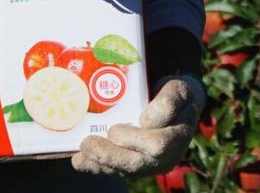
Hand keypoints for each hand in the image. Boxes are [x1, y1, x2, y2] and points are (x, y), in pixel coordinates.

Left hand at [71, 73, 205, 176]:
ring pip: (123, 170)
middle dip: (109, 155)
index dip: (134, 139)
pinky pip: (116, 170)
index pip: (157, 145)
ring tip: (81, 152)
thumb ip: (168, 101)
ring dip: (100, 162)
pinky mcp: (136, 167)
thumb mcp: (180, 89)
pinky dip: (96, 167)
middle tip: (87, 143)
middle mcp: (165, 157)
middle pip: (136, 163)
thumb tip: (146, 120)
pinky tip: (79, 160)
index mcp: (177, 137)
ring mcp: (150, 164)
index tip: (114, 130)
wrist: (176, 105)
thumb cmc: (176, 95)